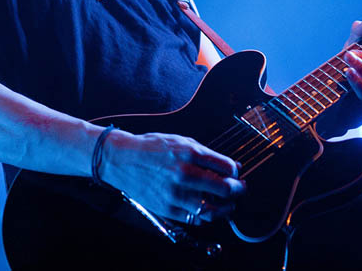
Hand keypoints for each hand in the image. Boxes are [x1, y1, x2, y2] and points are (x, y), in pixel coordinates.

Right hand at [100, 130, 244, 224]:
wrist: (122, 160)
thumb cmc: (152, 148)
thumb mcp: (182, 141)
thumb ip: (207, 155)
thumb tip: (230, 166)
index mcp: (190, 154)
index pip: (227, 167)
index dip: (235, 172)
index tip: (235, 173)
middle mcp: (184, 174)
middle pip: (224, 189)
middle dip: (237, 190)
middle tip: (239, 189)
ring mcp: (175, 194)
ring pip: (212, 210)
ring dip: (226, 208)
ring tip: (228, 205)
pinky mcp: (167, 208)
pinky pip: (195, 219)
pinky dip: (206, 216)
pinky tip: (208, 209)